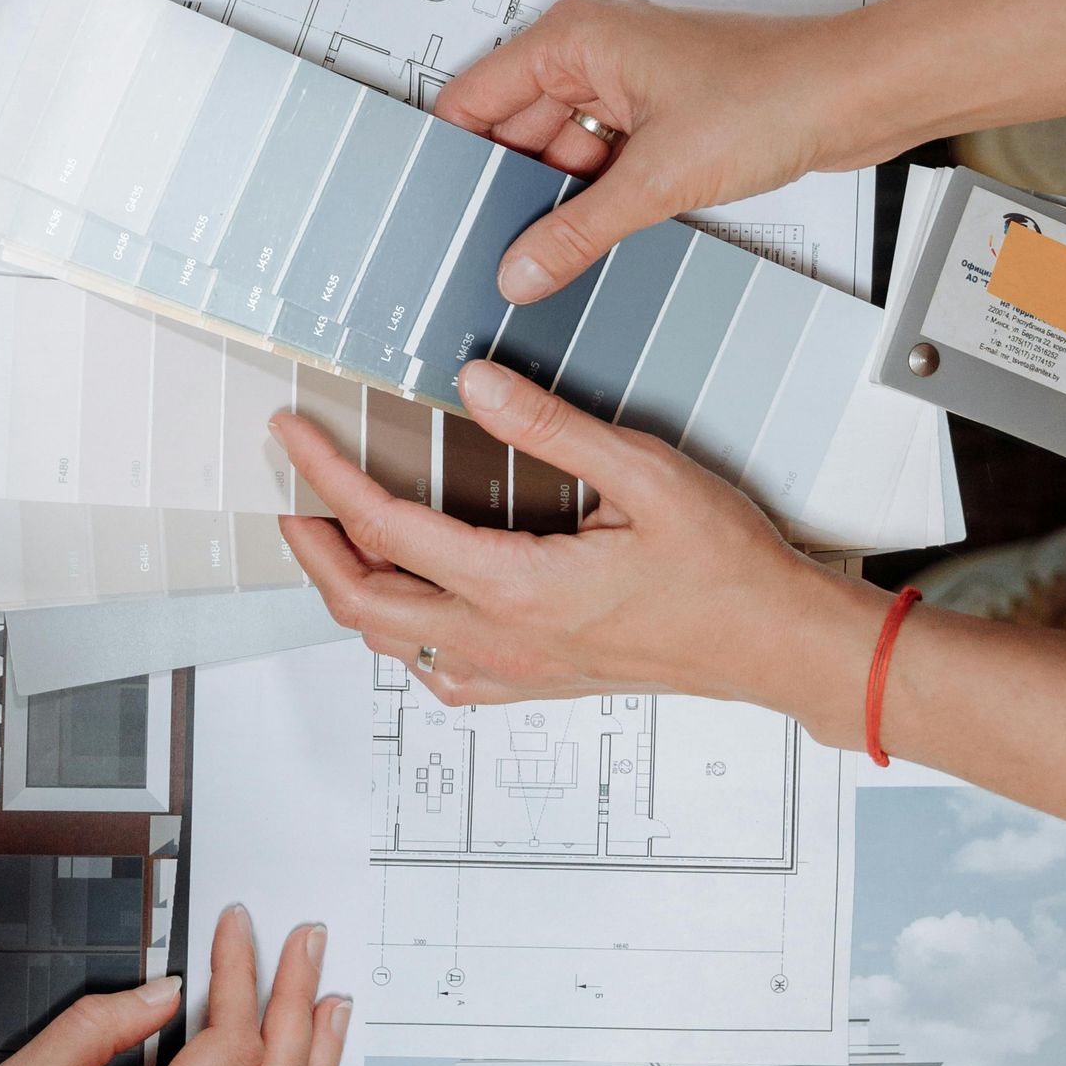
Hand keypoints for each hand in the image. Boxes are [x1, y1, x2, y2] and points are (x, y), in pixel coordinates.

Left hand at [273, 359, 882, 734]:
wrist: (774, 644)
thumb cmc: (724, 568)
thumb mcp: (642, 472)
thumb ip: (551, 427)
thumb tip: (473, 384)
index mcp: (518, 586)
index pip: (387, 528)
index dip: (327, 476)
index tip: (294, 432)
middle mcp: (503, 640)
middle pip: (363, 602)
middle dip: (311, 542)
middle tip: (290, 485)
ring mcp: (515, 670)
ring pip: (393, 641)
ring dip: (349, 585)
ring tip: (331, 531)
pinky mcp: (535, 682)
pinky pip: (438, 671)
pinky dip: (398, 633)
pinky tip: (407, 599)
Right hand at [433, 0, 859, 304]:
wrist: (857, 94)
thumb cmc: (773, 93)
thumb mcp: (656, 178)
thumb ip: (578, 231)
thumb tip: (521, 269)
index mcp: (574, 40)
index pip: (475, 97)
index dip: (452, 156)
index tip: (432, 210)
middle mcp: (594, 53)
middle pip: (516, 127)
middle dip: (503, 189)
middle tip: (481, 252)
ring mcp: (628, 84)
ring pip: (561, 149)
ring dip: (553, 199)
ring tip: (533, 259)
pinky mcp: (660, 114)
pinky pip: (602, 159)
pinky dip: (593, 197)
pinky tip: (584, 243)